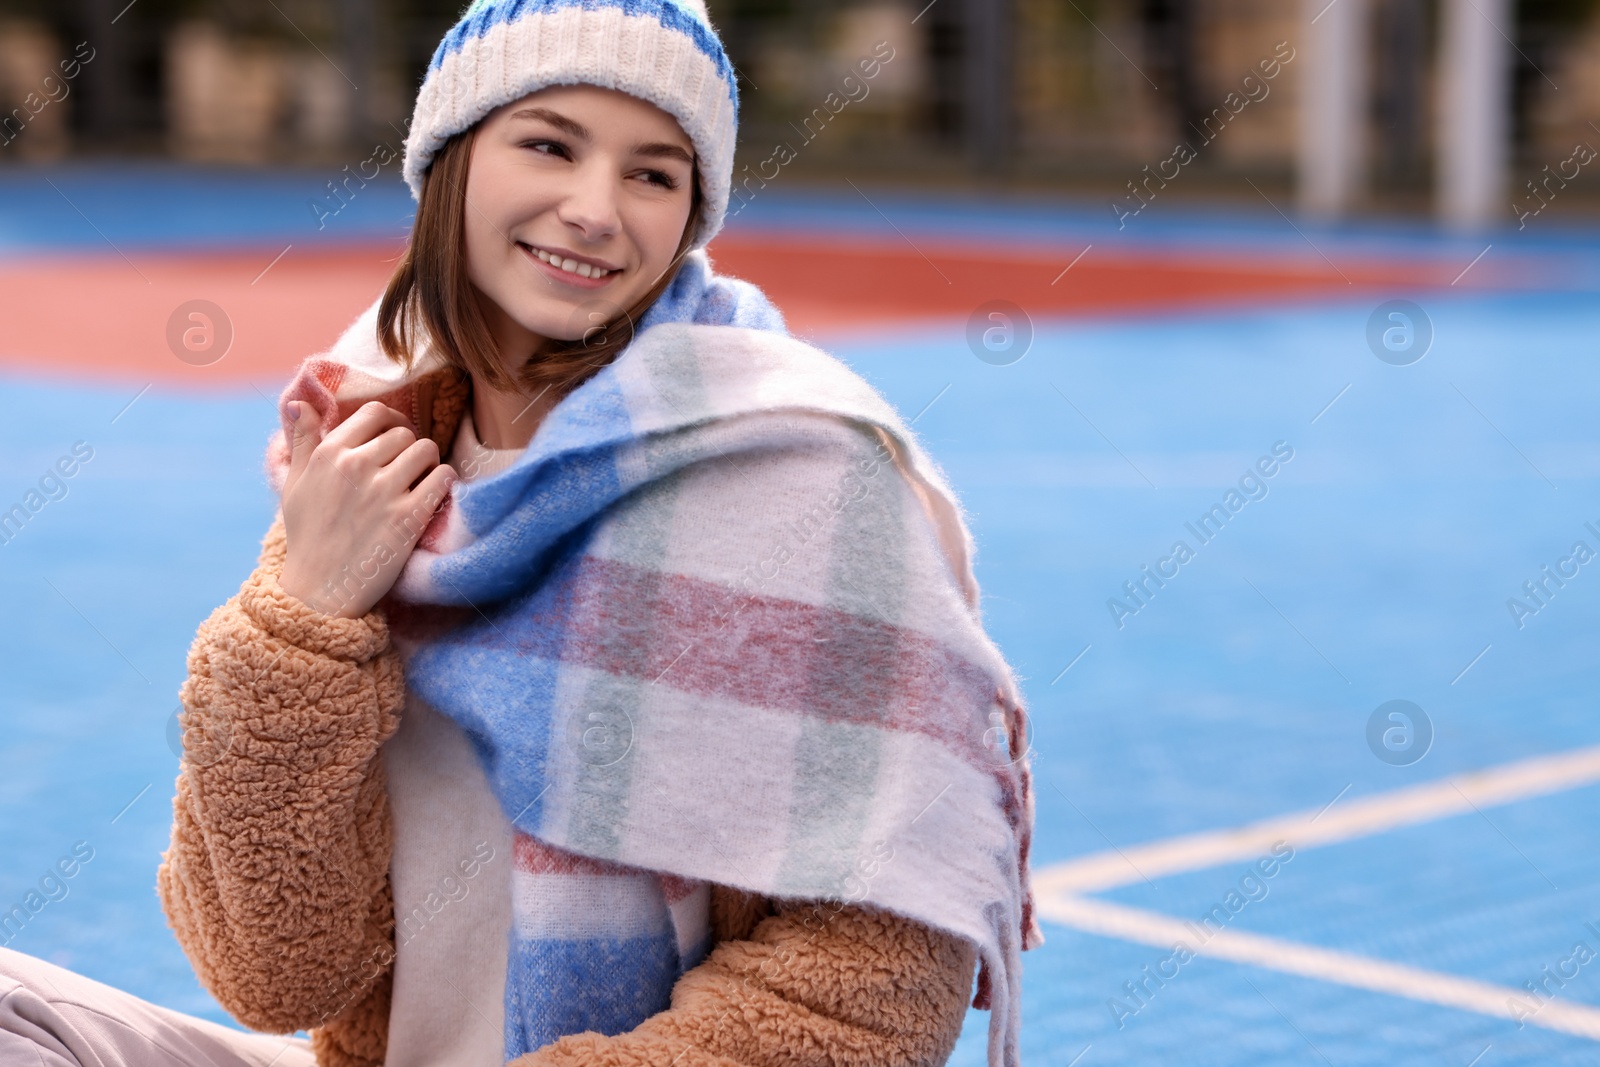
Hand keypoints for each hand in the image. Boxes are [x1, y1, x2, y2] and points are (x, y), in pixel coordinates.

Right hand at [277, 399, 456, 618]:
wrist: (320, 589)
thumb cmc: (307, 535)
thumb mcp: (294, 484)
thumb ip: (302, 440)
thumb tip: (297, 401)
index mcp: (329, 454)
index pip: (375, 413)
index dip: (391, 423)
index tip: (393, 441)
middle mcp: (356, 466)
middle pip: (404, 432)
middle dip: (409, 447)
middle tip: (407, 468)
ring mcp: (383, 491)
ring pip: (426, 450)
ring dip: (429, 462)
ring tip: (421, 479)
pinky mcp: (407, 518)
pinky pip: (442, 478)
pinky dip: (444, 481)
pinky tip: (434, 493)